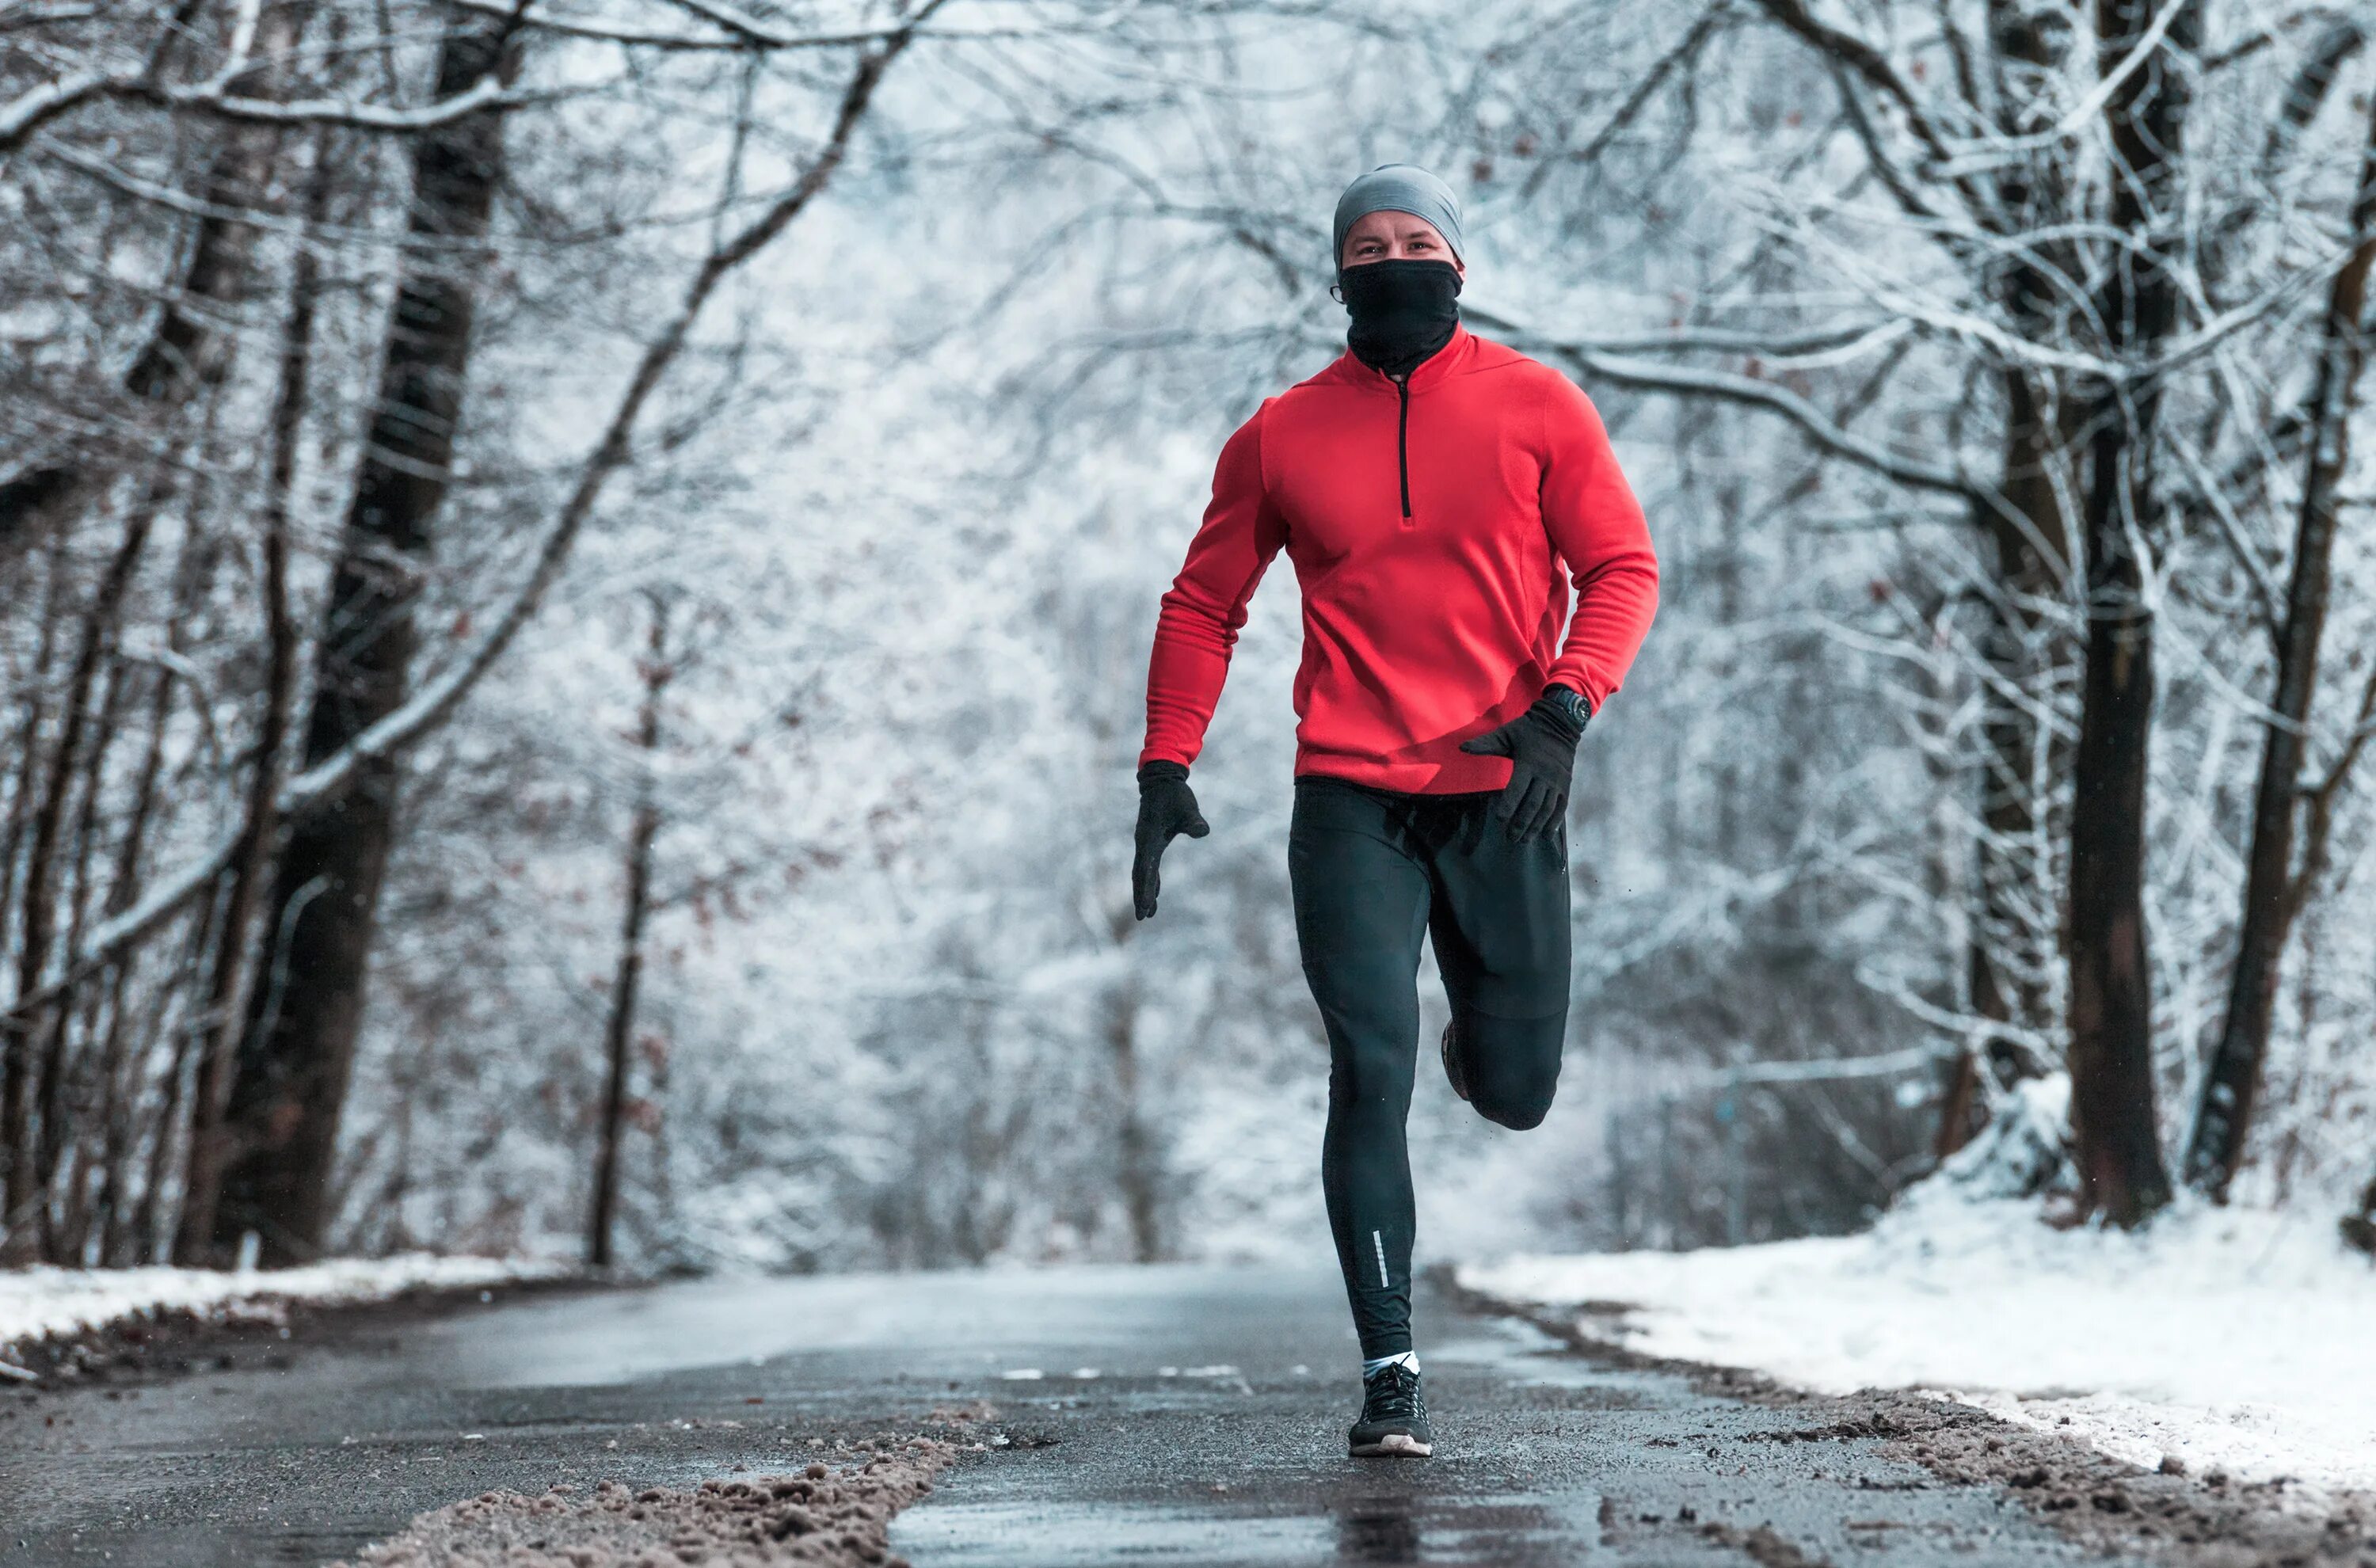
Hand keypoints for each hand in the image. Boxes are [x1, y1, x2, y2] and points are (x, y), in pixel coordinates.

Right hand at [1132, 761, 1208, 918]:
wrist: (1162, 779)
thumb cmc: (1175, 794)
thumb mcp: (1187, 807)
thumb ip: (1194, 821)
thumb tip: (1202, 831)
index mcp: (1149, 837)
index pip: (1146, 869)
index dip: (1146, 888)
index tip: (1146, 906)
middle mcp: (1143, 842)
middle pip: (1140, 875)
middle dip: (1142, 896)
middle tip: (1144, 917)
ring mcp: (1145, 843)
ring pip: (1142, 872)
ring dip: (1145, 891)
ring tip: (1148, 913)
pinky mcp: (1150, 842)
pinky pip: (1149, 866)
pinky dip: (1151, 880)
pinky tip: (1156, 893)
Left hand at [1458, 685, 1588, 843]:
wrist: (1560, 723)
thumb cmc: (1527, 730)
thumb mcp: (1506, 734)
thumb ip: (1485, 744)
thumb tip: (1462, 748)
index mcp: (1528, 763)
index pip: (1517, 789)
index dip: (1509, 806)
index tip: (1500, 819)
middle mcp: (1545, 775)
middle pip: (1532, 804)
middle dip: (1521, 823)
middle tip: (1510, 838)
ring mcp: (1557, 781)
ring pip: (1547, 809)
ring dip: (1536, 826)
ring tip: (1524, 840)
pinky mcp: (1566, 785)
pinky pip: (1561, 807)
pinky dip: (1554, 822)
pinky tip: (1546, 835)